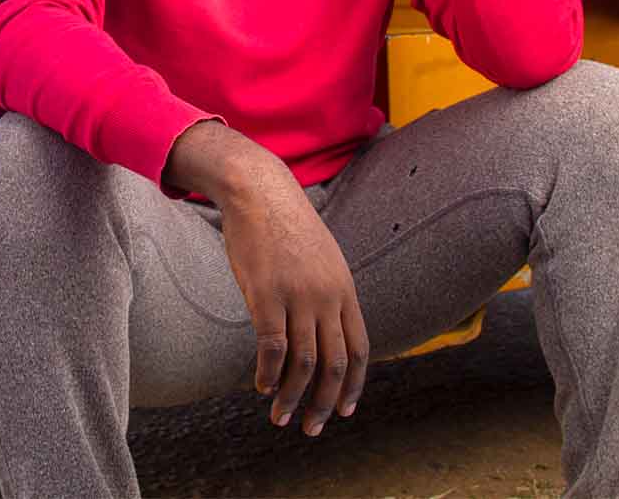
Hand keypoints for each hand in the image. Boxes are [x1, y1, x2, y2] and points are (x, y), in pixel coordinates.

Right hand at [223, 168, 368, 433]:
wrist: (259, 190)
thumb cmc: (285, 224)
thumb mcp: (323, 257)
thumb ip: (330, 292)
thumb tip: (327, 327)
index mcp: (344, 289)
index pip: (359, 350)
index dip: (353, 386)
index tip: (343, 411)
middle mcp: (326, 297)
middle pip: (333, 363)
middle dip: (324, 403)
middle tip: (311, 428)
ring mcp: (297, 296)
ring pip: (303, 362)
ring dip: (293, 397)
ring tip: (281, 417)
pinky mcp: (265, 294)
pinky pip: (272, 347)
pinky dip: (269, 373)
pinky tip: (262, 386)